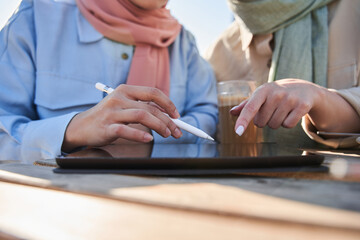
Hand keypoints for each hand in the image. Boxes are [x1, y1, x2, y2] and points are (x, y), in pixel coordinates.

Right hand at [62, 85, 181, 151]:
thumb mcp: (124, 106)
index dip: (168, 103)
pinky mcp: (106, 127)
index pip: (152, 92)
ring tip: (167, 135)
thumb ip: (143, 107)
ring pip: (142, 116)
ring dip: (159, 126)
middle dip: (167, 120)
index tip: (177, 115)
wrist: (81, 127)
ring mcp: (112, 112)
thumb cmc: (108, 117)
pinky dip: (139, 135)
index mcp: (125, 90)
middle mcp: (119, 98)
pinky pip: (125, 130)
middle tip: (177, 132)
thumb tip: (168, 115)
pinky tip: (149, 139)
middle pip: (150, 107)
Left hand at [230, 79, 323, 134]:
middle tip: (272, 110)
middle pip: (261, 122)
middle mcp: (276, 93)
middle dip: (265, 120)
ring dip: (276, 122)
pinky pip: (287, 125)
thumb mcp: (262, 95)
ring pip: (274, 125)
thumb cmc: (277, 94)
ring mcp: (290, 99)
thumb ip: (246, 105)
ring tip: (282, 110)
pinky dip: (288, 123)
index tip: (238, 132)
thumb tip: (232, 112)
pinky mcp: (302, 106)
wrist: (304, 89)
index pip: (250, 108)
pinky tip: (291, 113)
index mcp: (263, 90)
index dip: (243, 120)